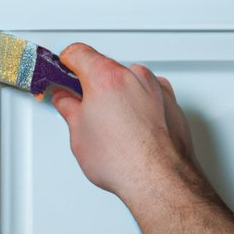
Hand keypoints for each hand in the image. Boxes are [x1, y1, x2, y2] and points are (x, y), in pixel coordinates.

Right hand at [51, 43, 197, 201]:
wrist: (160, 181)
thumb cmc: (123, 161)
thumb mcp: (79, 133)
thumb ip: (68, 107)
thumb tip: (65, 99)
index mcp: (105, 77)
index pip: (78, 52)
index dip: (66, 63)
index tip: (63, 73)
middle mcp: (134, 76)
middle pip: (104, 67)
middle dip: (91, 84)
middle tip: (82, 107)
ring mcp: (156, 88)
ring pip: (128, 80)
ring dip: (116, 94)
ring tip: (110, 125)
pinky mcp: (171, 102)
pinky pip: (148, 93)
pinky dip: (137, 104)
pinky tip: (130, 128)